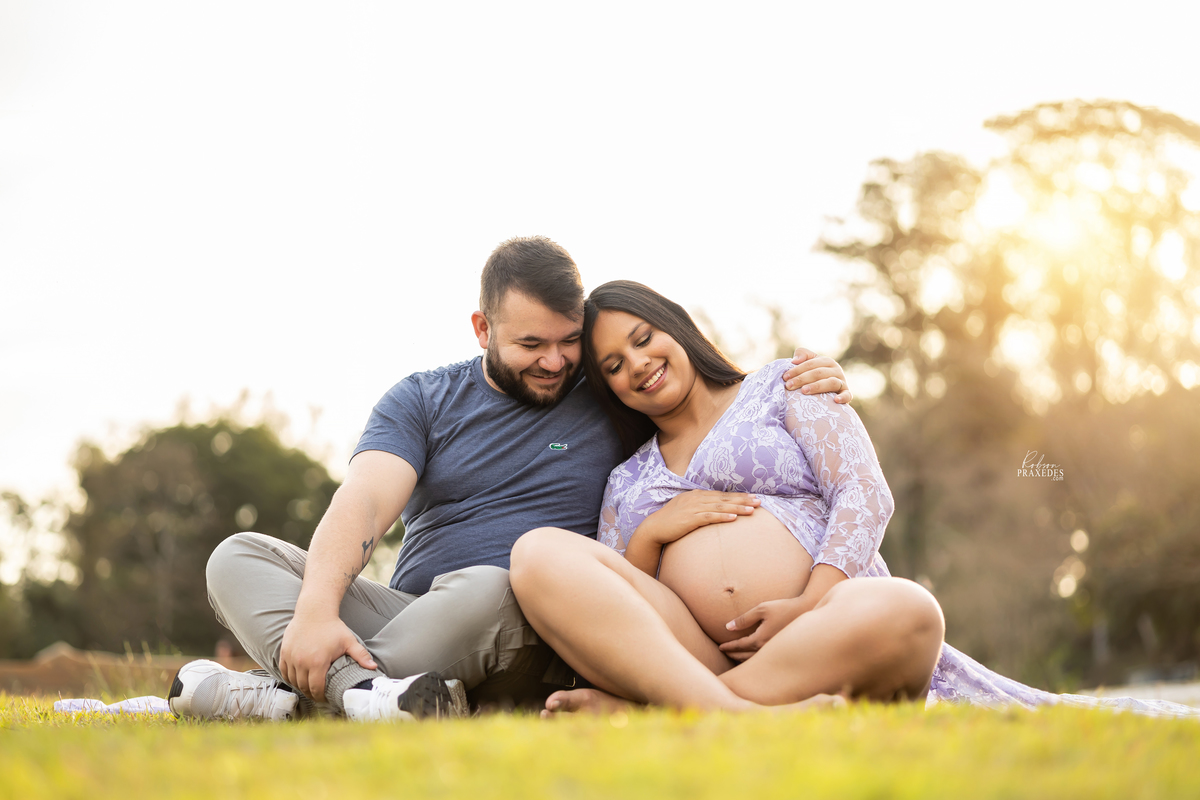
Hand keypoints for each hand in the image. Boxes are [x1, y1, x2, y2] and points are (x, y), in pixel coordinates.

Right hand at [279, 612, 376, 702]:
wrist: (314, 611)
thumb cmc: (332, 627)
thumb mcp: (349, 641)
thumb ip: (361, 655)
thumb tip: (374, 667)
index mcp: (318, 662)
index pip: (316, 689)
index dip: (321, 696)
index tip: (325, 697)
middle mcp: (302, 662)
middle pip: (304, 687)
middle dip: (311, 694)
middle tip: (318, 695)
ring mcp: (291, 657)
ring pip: (293, 681)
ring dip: (300, 686)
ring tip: (309, 687)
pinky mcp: (284, 652)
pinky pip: (284, 671)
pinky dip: (290, 677)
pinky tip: (298, 678)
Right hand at [638, 490, 760, 545]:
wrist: (654, 528)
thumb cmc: (670, 522)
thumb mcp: (686, 511)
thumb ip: (699, 508)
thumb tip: (714, 511)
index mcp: (696, 495)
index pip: (721, 495)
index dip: (738, 496)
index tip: (752, 498)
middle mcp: (696, 498)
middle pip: (724, 498)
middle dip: (742, 500)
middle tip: (759, 501)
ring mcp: (693, 508)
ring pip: (720, 506)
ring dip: (737, 508)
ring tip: (752, 510)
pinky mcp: (690, 519)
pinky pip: (709, 516)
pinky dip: (722, 516)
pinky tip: (734, 518)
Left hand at [719, 596, 809, 661]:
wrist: (807, 612)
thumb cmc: (784, 608)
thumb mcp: (762, 609)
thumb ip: (744, 619)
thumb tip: (728, 627)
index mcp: (760, 639)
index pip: (740, 645)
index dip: (729, 647)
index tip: (720, 647)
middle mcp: (767, 649)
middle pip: (745, 656)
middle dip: (733, 655)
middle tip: (724, 653)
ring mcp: (775, 652)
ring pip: (755, 661)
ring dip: (743, 660)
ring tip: (735, 658)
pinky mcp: (782, 651)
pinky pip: (764, 660)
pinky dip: (754, 660)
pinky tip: (752, 658)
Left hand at [784, 347, 851, 403]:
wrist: (828, 394)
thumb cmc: (814, 377)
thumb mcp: (809, 364)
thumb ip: (803, 356)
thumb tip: (795, 360)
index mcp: (826, 362)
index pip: (810, 364)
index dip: (797, 370)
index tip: (785, 377)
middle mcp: (836, 370)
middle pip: (818, 373)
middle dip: (802, 378)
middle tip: (789, 386)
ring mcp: (843, 382)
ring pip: (831, 382)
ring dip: (817, 386)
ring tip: (804, 391)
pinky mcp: (847, 394)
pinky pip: (847, 395)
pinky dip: (843, 397)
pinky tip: (835, 400)